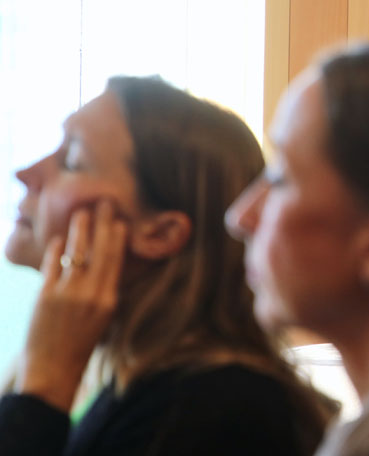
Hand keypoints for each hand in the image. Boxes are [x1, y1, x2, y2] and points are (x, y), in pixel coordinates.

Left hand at [16, 200, 126, 411]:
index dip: (118, 237)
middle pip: (100, 251)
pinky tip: (60, 238)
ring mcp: (67, 294)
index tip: (120, 220)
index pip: (116, 261)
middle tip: (105, 203)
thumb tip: (106, 265)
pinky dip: (57, 249)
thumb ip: (104, 291)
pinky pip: (53, 265)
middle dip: (103, 224)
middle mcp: (91, 294)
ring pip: (77, 252)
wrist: (52, 369)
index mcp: (109, 300)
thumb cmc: (80, 345)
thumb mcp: (103, 318)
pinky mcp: (45, 296)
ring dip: (80, 229)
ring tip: (82, 212)